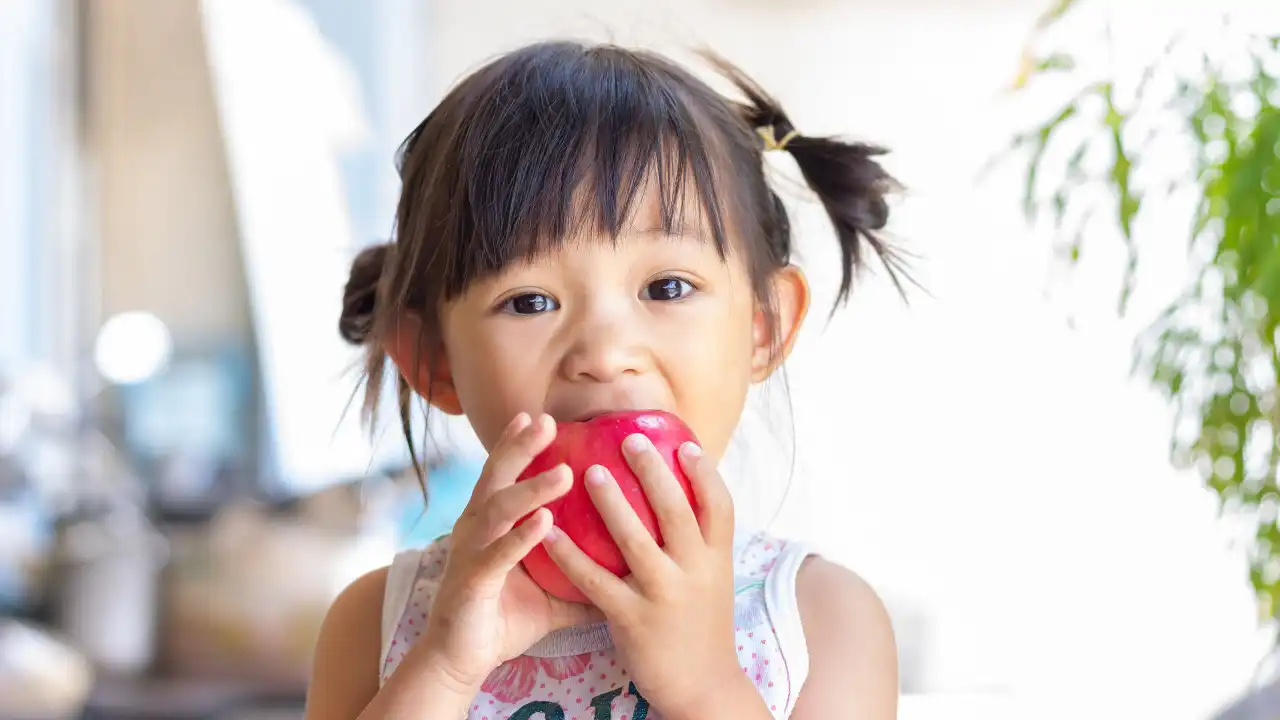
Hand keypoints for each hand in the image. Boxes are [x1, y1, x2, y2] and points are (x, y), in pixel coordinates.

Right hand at [411, 413, 601, 692]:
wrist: (462, 661)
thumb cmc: (503, 620)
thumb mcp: (550, 590)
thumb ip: (582, 572)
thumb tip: (627, 567)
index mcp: (489, 525)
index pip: (502, 474)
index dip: (516, 443)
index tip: (539, 416)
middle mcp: (474, 530)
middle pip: (495, 477)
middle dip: (520, 447)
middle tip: (546, 421)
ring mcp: (470, 553)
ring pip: (498, 510)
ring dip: (531, 489)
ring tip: (565, 474)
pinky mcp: (471, 582)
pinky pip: (497, 554)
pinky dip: (520, 537)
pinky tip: (544, 522)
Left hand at [540, 435, 742, 711]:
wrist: (703, 688)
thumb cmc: (700, 627)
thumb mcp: (712, 581)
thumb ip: (699, 544)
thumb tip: (682, 498)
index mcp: (718, 560)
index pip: (720, 506)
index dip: (703, 473)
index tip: (684, 443)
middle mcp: (696, 572)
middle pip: (676, 511)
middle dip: (653, 471)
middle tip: (629, 440)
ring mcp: (665, 595)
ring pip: (635, 539)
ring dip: (611, 502)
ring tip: (588, 472)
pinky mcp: (633, 620)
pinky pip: (596, 581)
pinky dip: (571, 555)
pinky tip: (550, 534)